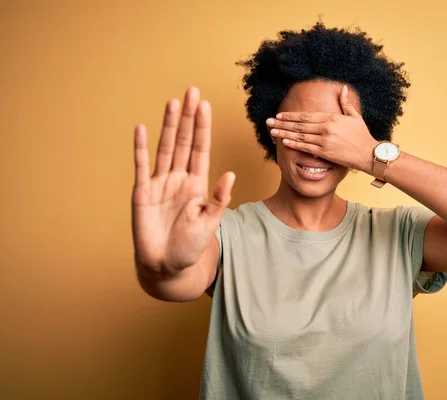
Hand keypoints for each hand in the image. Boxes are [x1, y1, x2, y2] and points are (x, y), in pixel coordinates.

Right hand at [132, 87, 234, 273]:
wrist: (167, 266)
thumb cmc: (191, 247)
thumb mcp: (210, 222)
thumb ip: (219, 198)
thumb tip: (230, 174)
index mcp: (197, 184)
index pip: (200, 149)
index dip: (202, 127)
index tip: (205, 105)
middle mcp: (179, 178)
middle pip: (183, 141)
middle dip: (188, 117)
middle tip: (191, 91)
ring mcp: (160, 183)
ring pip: (165, 148)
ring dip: (168, 125)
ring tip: (173, 102)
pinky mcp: (142, 192)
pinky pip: (141, 166)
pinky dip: (141, 148)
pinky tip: (142, 128)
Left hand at [267, 85, 377, 172]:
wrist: (368, 153)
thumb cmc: (362, 135)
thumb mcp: (355, 117)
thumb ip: (346, 103)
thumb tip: (343, 88)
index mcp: (332, 118)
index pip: (306, 116)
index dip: (291, 116)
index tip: (279, 115)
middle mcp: (326, 128)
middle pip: (299, 125)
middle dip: (282, 123)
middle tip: (268, 122)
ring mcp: (325, 140)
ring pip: (300, 136)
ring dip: (284, 133)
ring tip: (272, 132)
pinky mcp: (325, 152)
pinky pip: (306, 147)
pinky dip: (294, 144)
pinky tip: (284, 142)